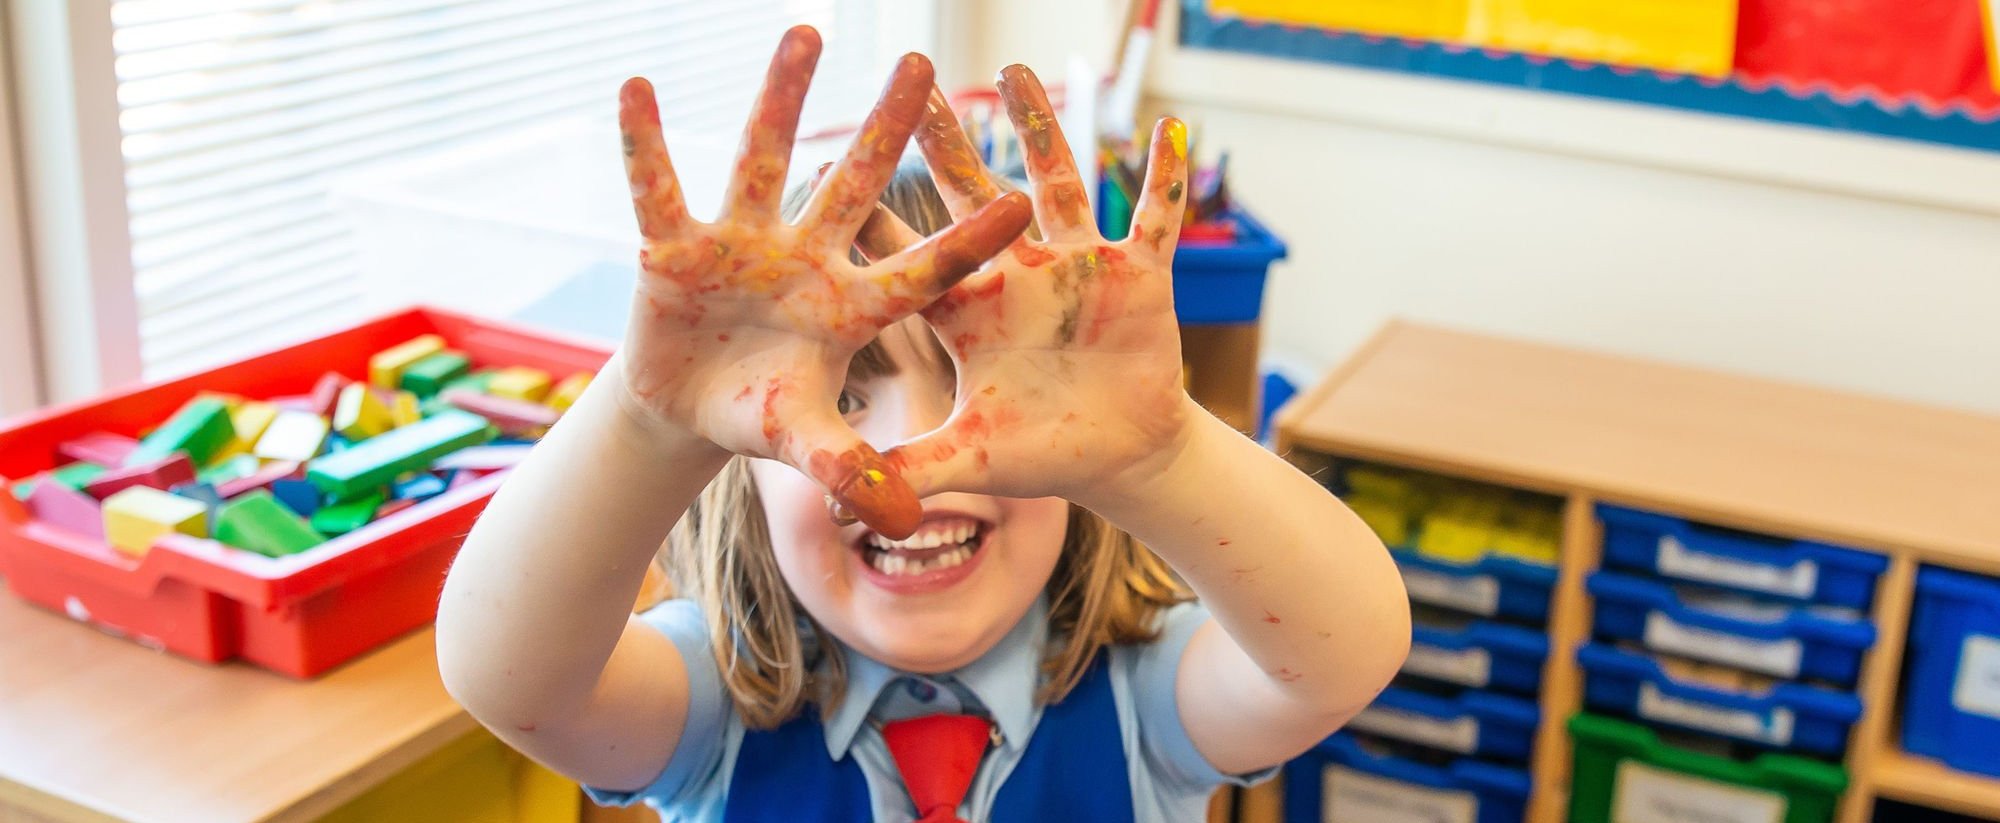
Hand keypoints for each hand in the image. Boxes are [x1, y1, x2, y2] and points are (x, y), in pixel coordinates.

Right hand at [615, 27, 1031, 536]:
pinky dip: (645, 144)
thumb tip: (907, 526)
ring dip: (779, 98)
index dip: (967, 241)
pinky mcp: (676, 244)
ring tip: (805, 29)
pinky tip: (636, 89)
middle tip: (923, 67)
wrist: (689, 406)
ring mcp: (742, 243)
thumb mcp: (806, 443)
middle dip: (885, 129)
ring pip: (763, 161)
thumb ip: (853, 471)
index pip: (921, 270)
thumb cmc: (762, 415)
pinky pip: (659, 186)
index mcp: (849, 307)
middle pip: (852, 187)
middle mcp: (804, 259)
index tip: (1022, 198)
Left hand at [860, 66, 1193, 504]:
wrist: (1120, 457)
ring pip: (1057, 183)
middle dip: (948, 144)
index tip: (841, 167)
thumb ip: (912, 466)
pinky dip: (1165, 178)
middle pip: (977, 198)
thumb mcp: (973, 458)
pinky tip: (1171, 129)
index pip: (918, 258)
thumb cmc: (1043, 455)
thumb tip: (838, 497)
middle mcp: (1020, 276)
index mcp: (974, 313)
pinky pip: (1154, 217)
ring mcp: (1078, 267)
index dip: (881, 219)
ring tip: (1016, 71)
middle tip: (916, 86)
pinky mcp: (1136, 274)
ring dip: (1041, 129)